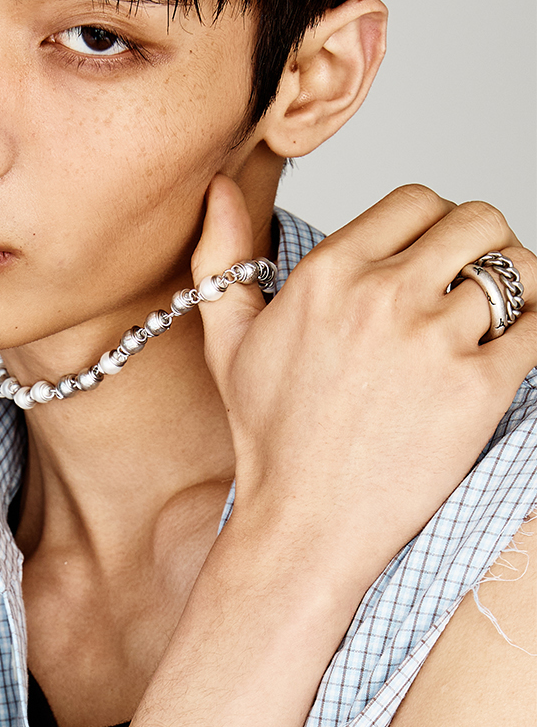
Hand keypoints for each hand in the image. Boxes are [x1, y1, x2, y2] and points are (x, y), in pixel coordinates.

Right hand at [193, 169, 535, 635]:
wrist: (302, 536)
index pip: (418, 201)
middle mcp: (383, 294)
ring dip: (524, 289)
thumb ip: (223, 259)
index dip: (439, 225)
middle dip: (488, 246)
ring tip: (509, 320)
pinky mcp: (475, 390)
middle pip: (475, 221)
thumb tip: (221, 190)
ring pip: (515, 270)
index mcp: (332, 272)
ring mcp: (433, 340)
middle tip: (482, 287)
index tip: (440, 262)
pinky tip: (526, 346)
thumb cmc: (270, 449)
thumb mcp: (229, 346)